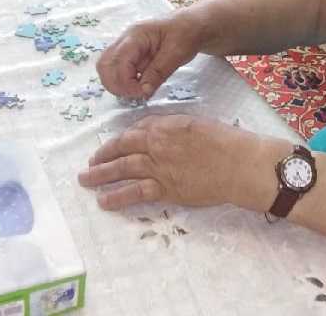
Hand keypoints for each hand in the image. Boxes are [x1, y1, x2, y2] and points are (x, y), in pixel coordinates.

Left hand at [77, 114, 278, 210]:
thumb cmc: (225, 142)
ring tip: (86, 181)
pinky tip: (103, 201)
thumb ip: (171, 127)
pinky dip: (117, 197)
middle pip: (121, 150)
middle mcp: (156, 145)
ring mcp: (159, 168)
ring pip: (122, 170)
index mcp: (165, 126)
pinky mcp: (165, 189)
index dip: (119, 140)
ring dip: (101, 176)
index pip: (134, 131)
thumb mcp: (195, 124)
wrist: (240, 163)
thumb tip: (154, 132)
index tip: (111, 146)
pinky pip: (134, 193)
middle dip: (102, 157)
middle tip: (89, 164)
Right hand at [95, 14, 204, 98]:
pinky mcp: (128, 55)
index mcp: (136, 36)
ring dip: (116, 84)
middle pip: (104, 65)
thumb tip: (143, 92)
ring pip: (106, 68)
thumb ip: (158, 72)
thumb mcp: (177, 53)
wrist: (190, 25)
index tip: (142, 93)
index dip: (126, 82)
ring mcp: (124, 47)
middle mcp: (124, 40)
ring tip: (136, 92)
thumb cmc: (186, 34)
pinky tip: (137, 87)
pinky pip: (115, 70)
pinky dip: (122, 82)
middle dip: (116, 85)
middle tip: (137, 95)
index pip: (118, 61)